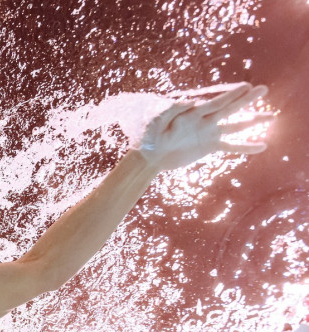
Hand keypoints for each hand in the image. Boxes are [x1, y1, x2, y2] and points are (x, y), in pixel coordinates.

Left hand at [136, 83, 274, 170]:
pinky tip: (262, 146)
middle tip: (264, 89)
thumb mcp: (156, 122)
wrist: (150, 155)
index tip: (247, 86)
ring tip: (271, 117)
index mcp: (193, 113)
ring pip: (235, 126)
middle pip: (229, 108)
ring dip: (253, 121)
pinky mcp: (210, 146)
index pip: (216, 102)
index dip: (231, 95)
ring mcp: (209, 133)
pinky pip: (231, 146)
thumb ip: (172, 111)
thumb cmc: (149, 136)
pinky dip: (246, 147)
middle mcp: (205, 120)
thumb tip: (190, 101)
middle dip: (246, 100)